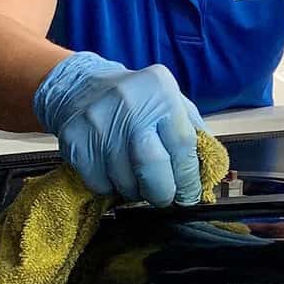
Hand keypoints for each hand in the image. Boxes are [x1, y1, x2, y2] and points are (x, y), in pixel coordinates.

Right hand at [34, 52, 204, 205]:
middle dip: (163, 191)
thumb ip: (192, 132)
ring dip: (136, 191)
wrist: (80, 86)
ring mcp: (98, 122)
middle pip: (151, 165)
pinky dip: (111, 187)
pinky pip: (99, 183)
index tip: (190, 194)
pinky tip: (114, 172)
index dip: (188, 177)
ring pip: (125, 180)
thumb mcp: (170, 101)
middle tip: (165, 197)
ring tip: (138, 179)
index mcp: (160, 91)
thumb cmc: (136, 100)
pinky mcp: (74, 140)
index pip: (182, 144)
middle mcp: (129, 103)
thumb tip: (208, 173)